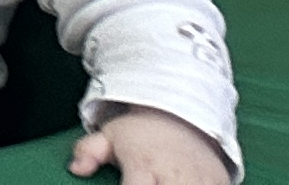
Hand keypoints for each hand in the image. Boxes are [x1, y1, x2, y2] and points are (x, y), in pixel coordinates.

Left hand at [72, 106, 235, 184]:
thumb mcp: (110, 136)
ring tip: (161, 184)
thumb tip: (75, 168)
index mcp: (143, 164)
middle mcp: (173, 175)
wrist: (183, 118)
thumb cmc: (141, 133)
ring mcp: (199, 181)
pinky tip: (185, 183)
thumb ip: (88, 151)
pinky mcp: (219, 184)